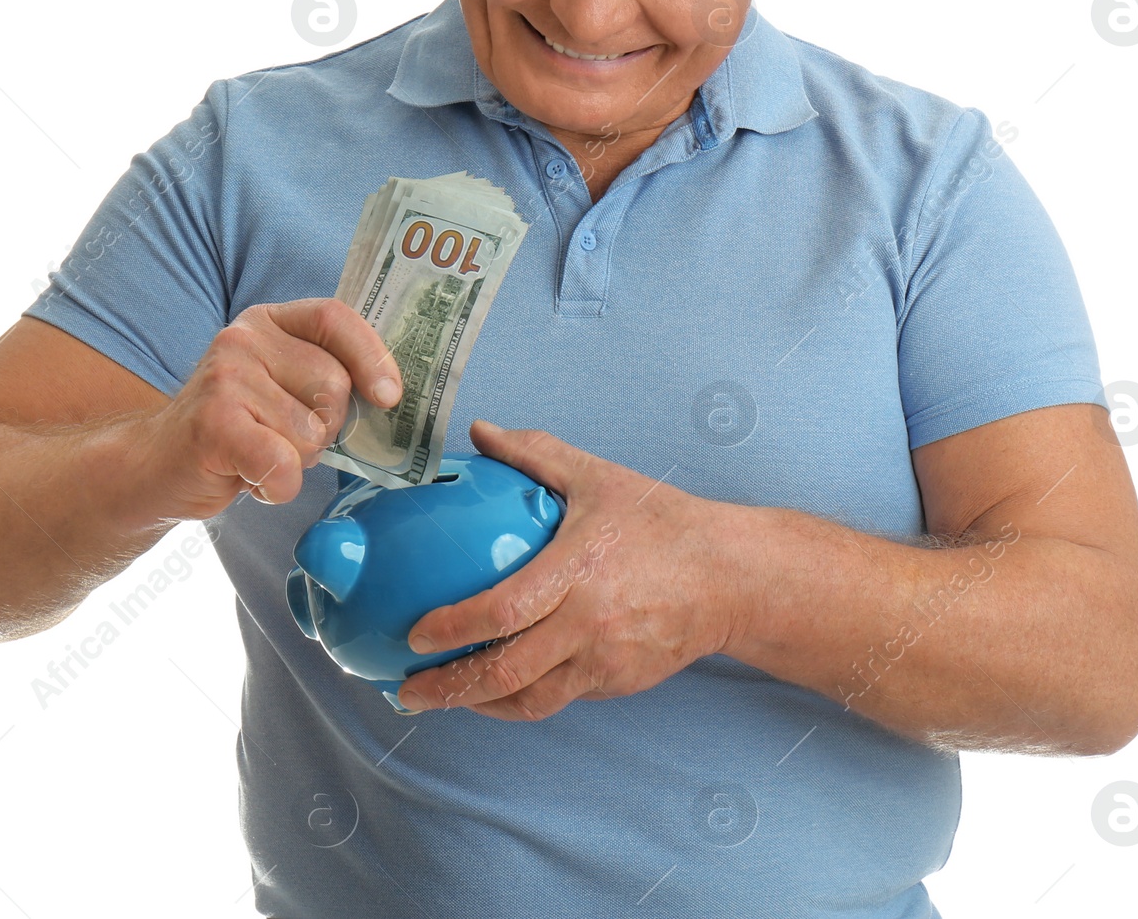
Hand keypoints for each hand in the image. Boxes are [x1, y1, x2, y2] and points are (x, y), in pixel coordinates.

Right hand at [135, 298, 401, 518]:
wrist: (155, 466)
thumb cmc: (237, 430)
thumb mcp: (280, 387)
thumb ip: (326, 378)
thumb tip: (391, 395)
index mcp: (268, 321)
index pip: (334, 318)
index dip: (372, 356)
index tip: (389, 396)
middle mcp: (243, 339)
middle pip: (333, 385)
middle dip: (324, 429)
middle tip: (285, 439)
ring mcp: (224, 377)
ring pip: (310, 434)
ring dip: (295, 462)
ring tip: (257, 456)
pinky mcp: (213, 423)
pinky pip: (282, 463)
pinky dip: (277, 486)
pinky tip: (250, 478)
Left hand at [396, 420, 748, 720]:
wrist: (729, 576)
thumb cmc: (662, 522)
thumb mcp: (598, 477)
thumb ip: (535, 453)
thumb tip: (481, 431)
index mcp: (578, 570)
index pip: (503, 610)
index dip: (452, 628)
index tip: (414, 634)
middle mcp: (589, 623)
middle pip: (507, 671)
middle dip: (448, 687)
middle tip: (407, 689)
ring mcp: (604, 660)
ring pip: (529, 700)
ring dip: (477, 705)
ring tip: (439, 700)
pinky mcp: (617, 683)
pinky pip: (558, 699)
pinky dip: (519, 700)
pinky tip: (492, 691)